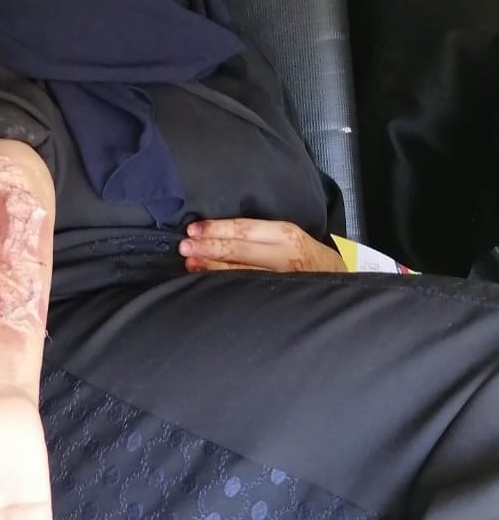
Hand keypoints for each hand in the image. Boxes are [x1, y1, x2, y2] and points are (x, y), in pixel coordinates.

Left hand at [178, 218, 346, 273]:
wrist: (344, 281)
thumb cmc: (309, 256)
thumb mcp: (289, 236)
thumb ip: (260, 233)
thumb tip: (218, 231)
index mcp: (285, 234)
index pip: (244, 230)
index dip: (216, 229)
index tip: (193, 229)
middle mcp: (284, 256)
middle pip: (239, 250)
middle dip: (208, 248)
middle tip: (184, 246)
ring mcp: (282, 280)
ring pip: (240, 272)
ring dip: (211, 267)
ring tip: (190, 262)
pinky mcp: (280, 298)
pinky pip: (247, 289)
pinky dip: (225, 283)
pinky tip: (208, 280)